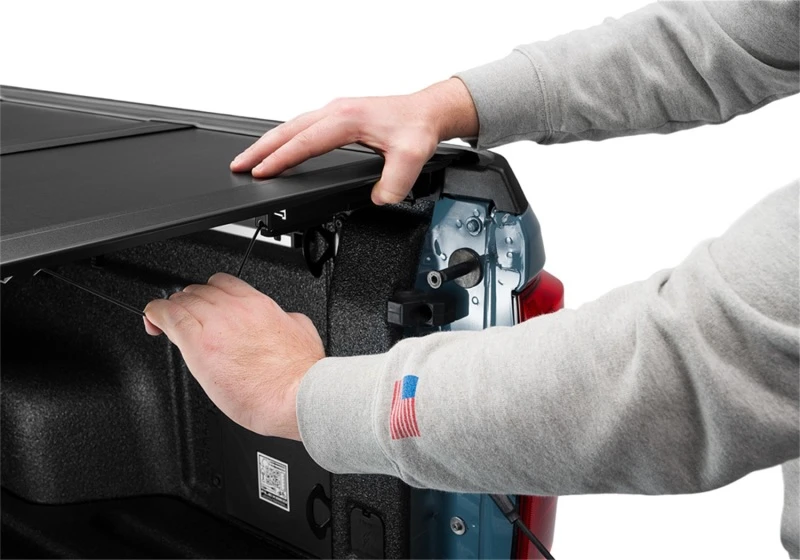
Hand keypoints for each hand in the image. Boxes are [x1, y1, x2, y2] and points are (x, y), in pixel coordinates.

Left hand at [143, 273, 324, 439]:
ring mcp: (215, 325)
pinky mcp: (199, 346)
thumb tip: (282, 317)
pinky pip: (169, 318)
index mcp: (259, 304)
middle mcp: (235, 309)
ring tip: (167, 320)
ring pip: (182, 301)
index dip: (209, 292)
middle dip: (189, 302)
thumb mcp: (301, 330)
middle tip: (186, 317)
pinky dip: (156, 315)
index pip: (223, 283)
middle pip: (199, 291)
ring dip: (173, 308)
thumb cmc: (300, 375)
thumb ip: (285, 317)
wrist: (296, 396)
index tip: (205, 302)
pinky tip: (152, 319)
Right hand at [230, 78, 478, 204]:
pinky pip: (302, 126)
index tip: (261, 173)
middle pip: (288, 130)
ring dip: (269, 143)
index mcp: (347, 119)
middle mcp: (336, 111)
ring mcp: (335, 112)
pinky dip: (284, 138)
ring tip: (249, 159)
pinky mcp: (338, 116)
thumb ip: (394, 182)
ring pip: (292, 126)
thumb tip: (379, 199)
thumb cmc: (418, 127)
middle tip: (238, 166)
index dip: (281, 159)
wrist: (428, 111)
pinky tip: (279, 149)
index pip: (305, 143)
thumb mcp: (413, 157)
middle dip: (260, 149)